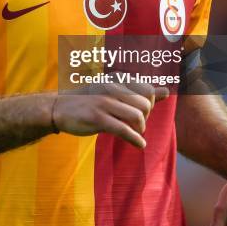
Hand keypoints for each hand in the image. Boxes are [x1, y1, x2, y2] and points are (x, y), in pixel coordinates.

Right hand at [53, 81, 168, 147]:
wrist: (59, 108)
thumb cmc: (90, 100)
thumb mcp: (114, 91)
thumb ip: (141, 91)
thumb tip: (167, 91)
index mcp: (117, 80)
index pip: (147, 90)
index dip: (149, 104)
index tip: (140, 112)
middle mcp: (112, 88)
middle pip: (145, 105)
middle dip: (145, 118)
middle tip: (135, 124)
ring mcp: (105, 103)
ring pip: (137, 117)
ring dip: (140, 130)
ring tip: (135, 133)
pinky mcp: (98, 119)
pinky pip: (124, 130)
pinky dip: (136, 140)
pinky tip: (139, 145)